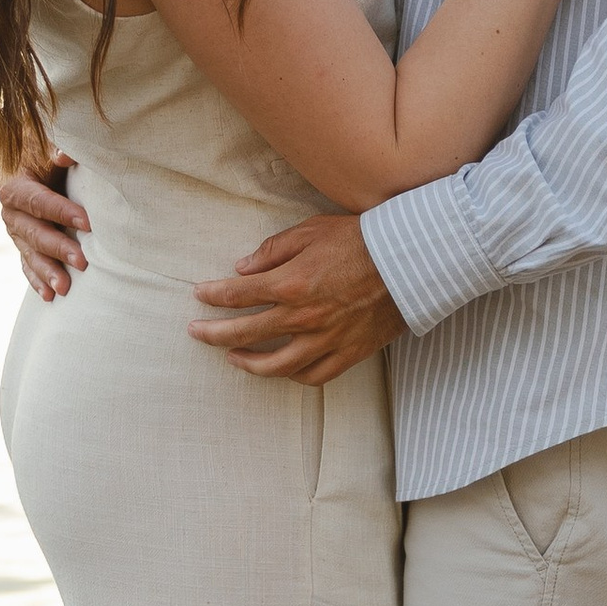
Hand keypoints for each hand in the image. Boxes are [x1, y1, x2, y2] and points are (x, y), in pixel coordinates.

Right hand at [0, 162, 91, 299]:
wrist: (24, 161)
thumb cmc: (42, 151)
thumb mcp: (47, 146)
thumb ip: (59, 149)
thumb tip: (65, 155)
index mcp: (15, 186)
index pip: (39, 202)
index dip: (61, 212)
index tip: (87, 223)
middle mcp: (10, 212)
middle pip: (34, 233)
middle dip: (58, 248)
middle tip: (83, 262)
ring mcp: (15, 231)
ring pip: (30, 254)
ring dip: (47, 272)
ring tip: (65, 288)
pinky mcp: (21, 243)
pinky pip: (27, 265)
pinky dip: (37, 281)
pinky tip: (50, 296)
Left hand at [190, 214, 405, 383]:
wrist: (411, 260)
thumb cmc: (362, 240)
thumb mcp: (312, 231)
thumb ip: (274, 250)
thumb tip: (243, 268)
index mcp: (290, 283)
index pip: (238, 295)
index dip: (213, 295)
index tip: (199, 295)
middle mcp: (302, 316)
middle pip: (244, 333)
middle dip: (213, 333)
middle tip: (196, 333)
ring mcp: (325, 339)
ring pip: (275, 365)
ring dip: (247, 363)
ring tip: (232, 358)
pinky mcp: (347, 353)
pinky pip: (312, 375)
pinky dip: (292, 375)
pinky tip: (281, 368)